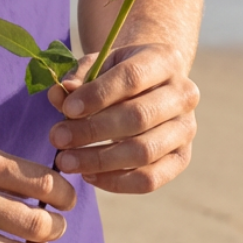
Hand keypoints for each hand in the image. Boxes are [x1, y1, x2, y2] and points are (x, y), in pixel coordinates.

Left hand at [45, 43, 198, 192]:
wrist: (151, 85)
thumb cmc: (118, 73)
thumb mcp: (99, 63)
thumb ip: (79, 77)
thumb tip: (61, 94)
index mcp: (164, 60)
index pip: (132, 77)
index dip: (98, 95)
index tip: (66, 109)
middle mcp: (183, 94)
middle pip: (138, 117)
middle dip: (92, 130)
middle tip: (57, 138)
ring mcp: (186, 128)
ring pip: (144, 151)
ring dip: (99, 160)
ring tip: (65, 161)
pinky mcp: (182, 158)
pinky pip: (150, 179)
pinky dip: (116, 182)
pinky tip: (88, 175)